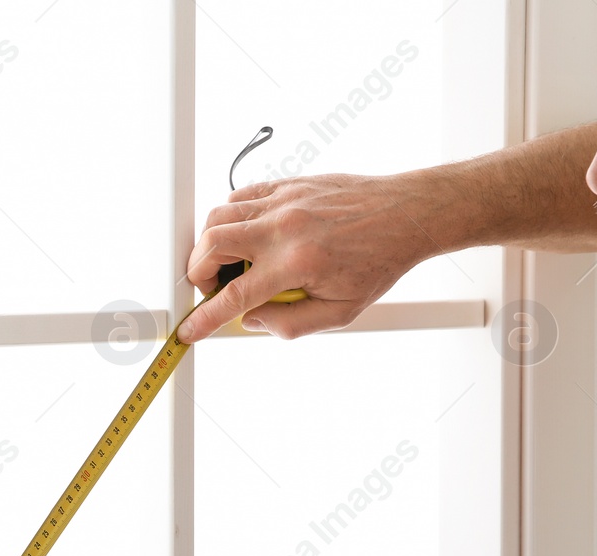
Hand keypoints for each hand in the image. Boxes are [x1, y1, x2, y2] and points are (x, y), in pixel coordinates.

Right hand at [178, 171, 444, 342]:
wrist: (407, 214)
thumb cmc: (379, 261)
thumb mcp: (342, 313)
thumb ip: (291, 324)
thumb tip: (253, 321)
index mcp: (297, 264)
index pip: (235, 297)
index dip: (205, 317)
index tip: (189, 329)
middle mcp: (284, 228)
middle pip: (212, 246)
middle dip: (198, 274)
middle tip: (211, 289)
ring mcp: (283, 202)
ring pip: (218, 217)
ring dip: (210, 244)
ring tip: (227, 263)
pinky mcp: (287, 184)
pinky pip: (239, 196)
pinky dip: (230, 217)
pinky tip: (245, 236)